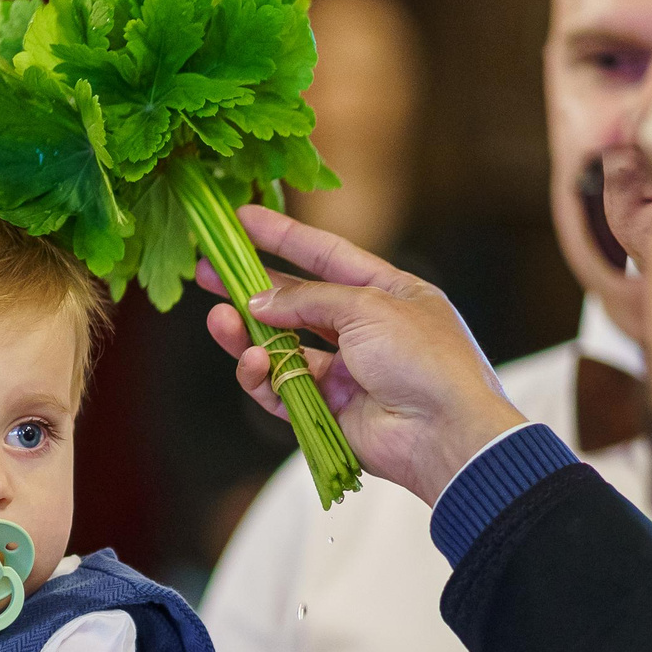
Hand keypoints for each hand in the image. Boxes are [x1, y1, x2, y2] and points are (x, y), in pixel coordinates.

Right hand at [201, 204, 525, 504]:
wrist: (446, 433)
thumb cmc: (423, 358)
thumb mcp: (368, 307)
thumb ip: (308, 299)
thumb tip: (259, 300)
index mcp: (389, 293)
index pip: (327, 256)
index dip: (284, 237)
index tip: (242, 218)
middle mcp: (365, 330)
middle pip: (296, 303)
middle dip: (250, 287)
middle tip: (205, 272)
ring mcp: (347, 372)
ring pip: (283, 349)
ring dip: (248, 335)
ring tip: (219, 321)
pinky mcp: (330, 411)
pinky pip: (285, 389)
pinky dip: (264, 377)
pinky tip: (252, 362)